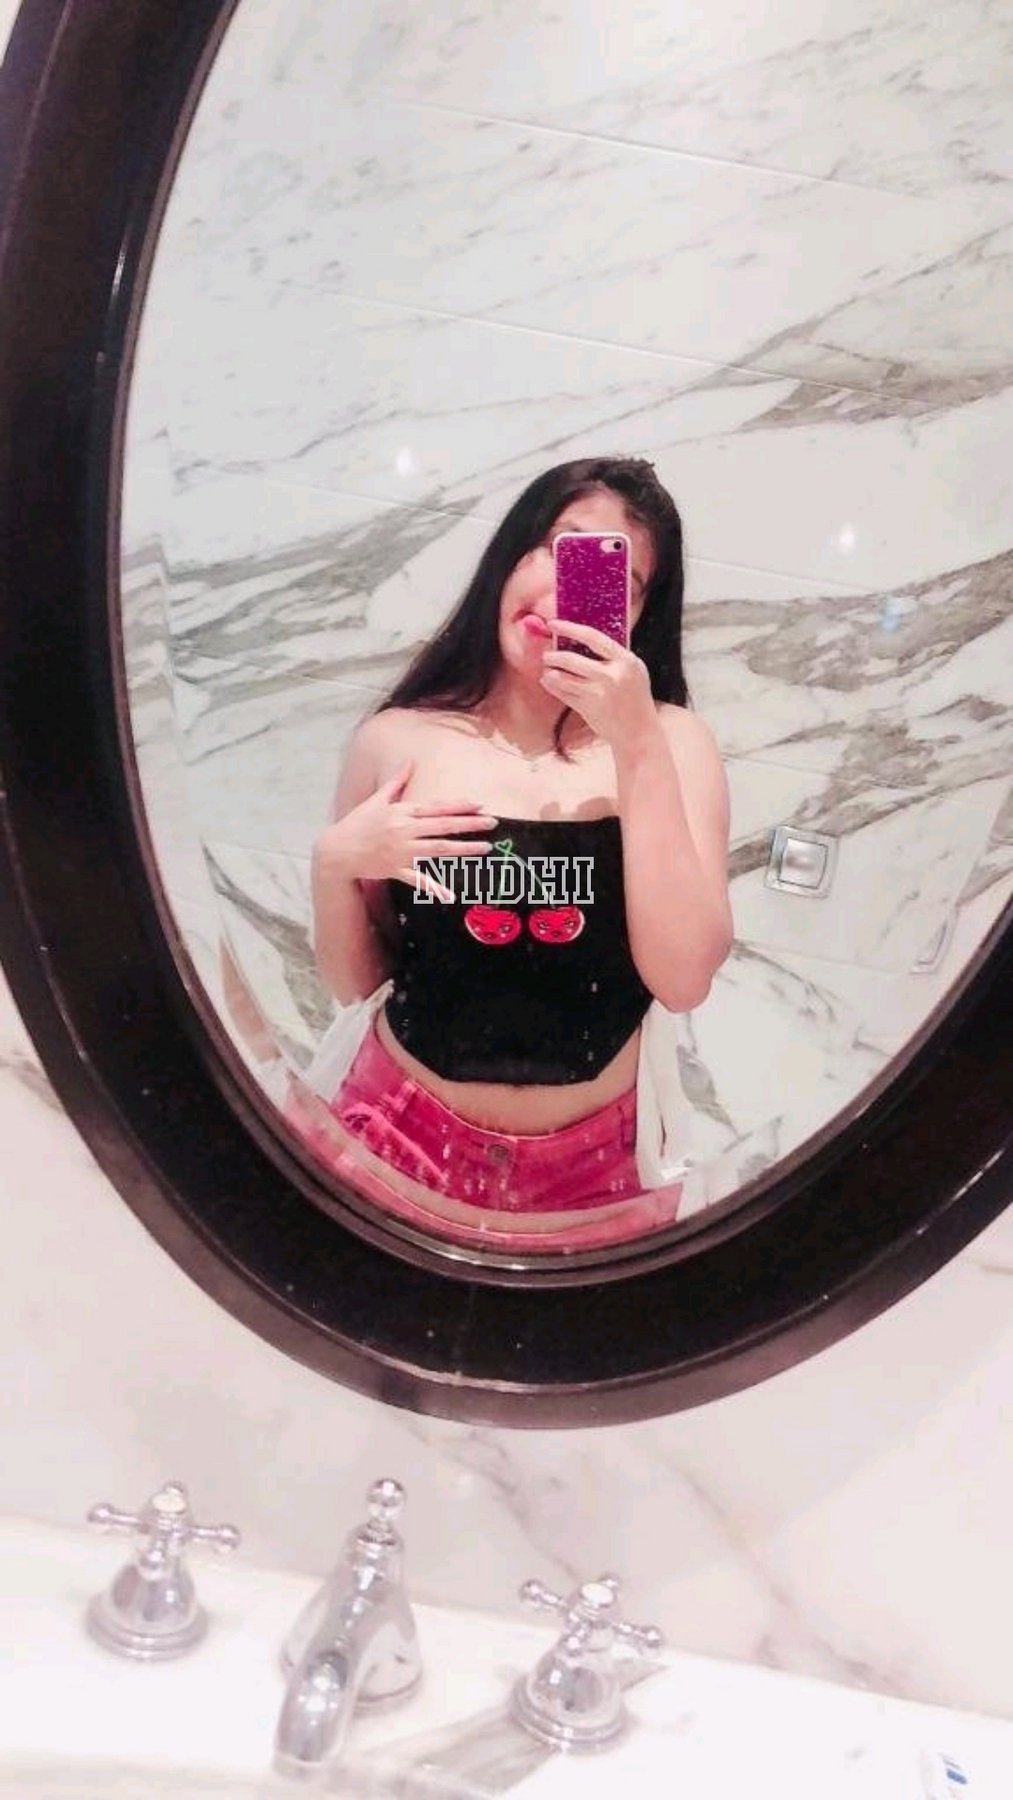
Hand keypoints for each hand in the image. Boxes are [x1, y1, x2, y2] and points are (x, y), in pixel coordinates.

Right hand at [315, 761, 496, 901]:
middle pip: (443, 826)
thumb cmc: (358, 822)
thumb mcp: (377, 800)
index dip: (459, 806)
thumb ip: (396, 782)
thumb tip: (409, 762)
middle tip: (493, 823)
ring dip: (463, 849)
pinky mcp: (396, 870)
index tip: (479, 805)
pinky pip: (418, 880)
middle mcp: (404, 830)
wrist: (337, 850)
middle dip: (470, 824)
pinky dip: (433, 887)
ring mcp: (401, 851)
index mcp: (402, 812)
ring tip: (484, 848)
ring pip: (438, 850)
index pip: (437, 807)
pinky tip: (450, 894)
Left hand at [539, 619, 657, 752]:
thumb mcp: (633, 671)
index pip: (593, 637)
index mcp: (626, 661)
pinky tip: (548, 682)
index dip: (570, 628)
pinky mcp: (589, 709)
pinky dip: (552, 686)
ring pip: (563, 677)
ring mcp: (599, 693)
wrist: (639, 732)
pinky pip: (563, 693)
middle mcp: (612, 676)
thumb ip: (613, 655)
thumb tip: (582, 636)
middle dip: (554, 655)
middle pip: (572, 658)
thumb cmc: (635, 698)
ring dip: (550, 672)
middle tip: (547, 654)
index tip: (554, 624)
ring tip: (547, 670)